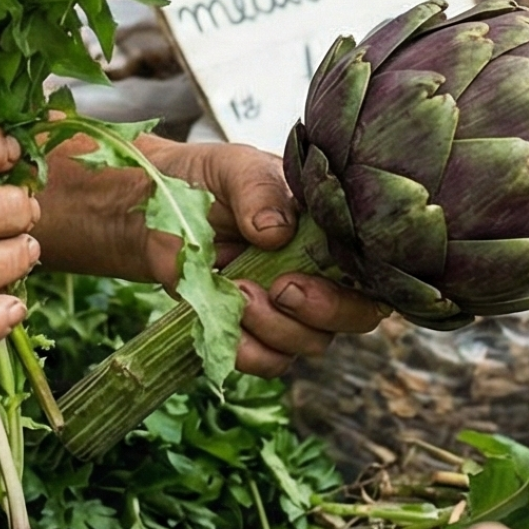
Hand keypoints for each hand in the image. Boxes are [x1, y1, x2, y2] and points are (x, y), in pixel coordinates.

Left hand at [32, 136, 386, 376]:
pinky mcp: (253, 332)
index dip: (368, 277)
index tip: (327, 264)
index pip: (377, 265)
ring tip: (237, 290)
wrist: (152, 210)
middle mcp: (322, 272)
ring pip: (313, 342)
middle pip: (358, 314)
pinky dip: (249, 348)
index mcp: (333, 231)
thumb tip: (276, 230)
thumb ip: (257, 190)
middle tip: (282, 287)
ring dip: (278, 326)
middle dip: (325, 309)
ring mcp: (289, 307)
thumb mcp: (233, 167)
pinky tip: (226, 314)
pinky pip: (269, 361)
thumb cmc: (205, 181)